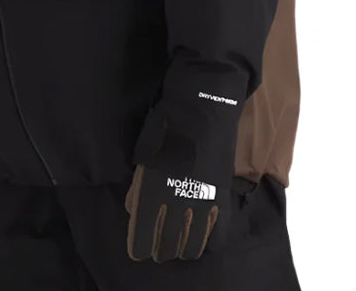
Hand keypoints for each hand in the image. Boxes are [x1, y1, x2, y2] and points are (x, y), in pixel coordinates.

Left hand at [124, 61, 244, 261]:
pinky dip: (210, 241)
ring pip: (193, 242)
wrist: (202, 105)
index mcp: (153, 186)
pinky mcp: (221, 193)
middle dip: (161, 250)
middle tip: (158, 250)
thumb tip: (134, 207)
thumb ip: (140, 184)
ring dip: (184, 249)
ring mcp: (201, 197)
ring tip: (179, 247)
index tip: (138, 250)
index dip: (140, 246)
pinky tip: (203, 240)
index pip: (144, 232)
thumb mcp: (145, 152)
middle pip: (168, 243)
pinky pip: (218, 230)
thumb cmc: (167, 124)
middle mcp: (176, 197)